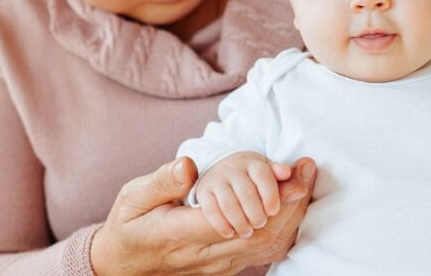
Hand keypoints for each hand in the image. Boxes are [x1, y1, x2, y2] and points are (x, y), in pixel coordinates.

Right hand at [91, 156, 315, 275]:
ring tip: (306, 182)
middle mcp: (203, 255)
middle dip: (289, 202)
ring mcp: (216, 266)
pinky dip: (283, 230)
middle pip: (258, 234)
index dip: (266, 197)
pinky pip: (261, 255)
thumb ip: (162, 182)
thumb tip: (188, 165)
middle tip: (307, 170)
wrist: (123, 265)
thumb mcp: (134, 198)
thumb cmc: (129, 226)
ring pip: (265, 247)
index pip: (232, 218)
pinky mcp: (224, 268)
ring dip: (291, 216)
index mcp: (179, 234)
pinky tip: (293, 207)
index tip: (287, 171)